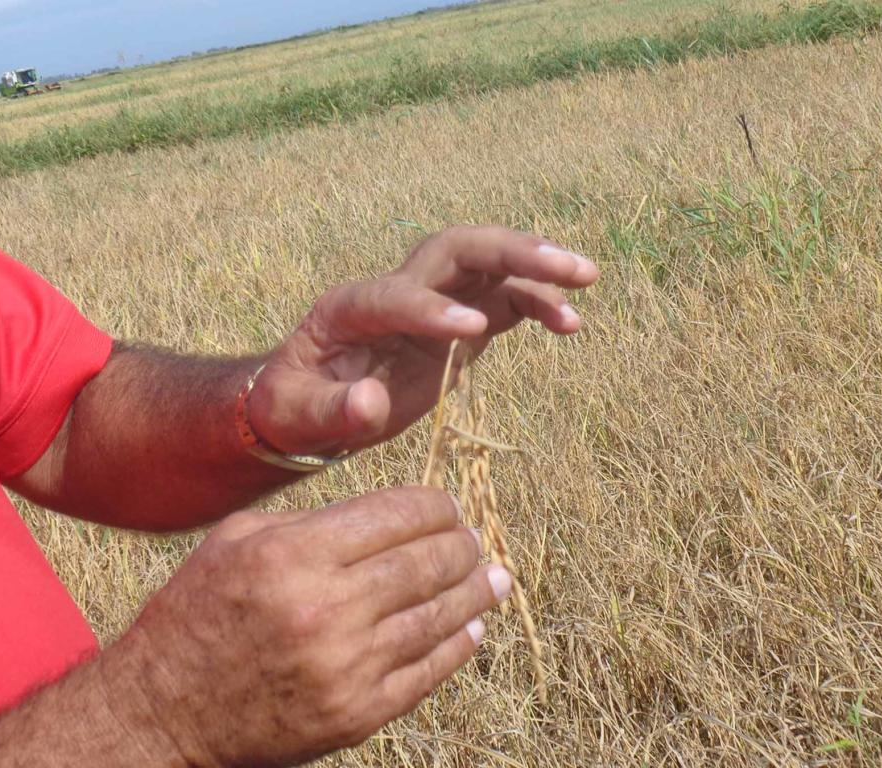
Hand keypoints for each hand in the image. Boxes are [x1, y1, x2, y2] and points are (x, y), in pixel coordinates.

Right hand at [120, 487, 509, 766]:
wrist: (163, 711)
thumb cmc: (197, 613)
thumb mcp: (239, 541)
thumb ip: (314, 522)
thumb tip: (389, 516)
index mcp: (296, 555)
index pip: (397, 514)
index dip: (435, 505)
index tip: (447, 505)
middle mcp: (328, 609)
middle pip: (427, 563)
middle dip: (461, 544)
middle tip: (471, 539)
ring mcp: (347, 667)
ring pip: (439, 617)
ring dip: (474, 592)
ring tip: (492, 576)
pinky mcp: (356, 714)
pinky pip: (427, 672)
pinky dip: (457, 645)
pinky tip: (471, 626)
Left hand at [249, 226, 598, 453]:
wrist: (309, 399)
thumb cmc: (295, 405)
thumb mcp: (298, 414)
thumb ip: (332, 410)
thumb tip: (370, 403)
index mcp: (350, 307)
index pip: (396, 294)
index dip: (431, 306)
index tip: (472, 328)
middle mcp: (397, 291)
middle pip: (456, 249)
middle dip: (508, 251)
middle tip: (564, 266)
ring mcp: (432, 302)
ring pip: (488, 265)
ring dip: (536, 266)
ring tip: (585, 280)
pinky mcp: (457, 324)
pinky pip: (503, 303)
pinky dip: (537, 306)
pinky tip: (570, 325)